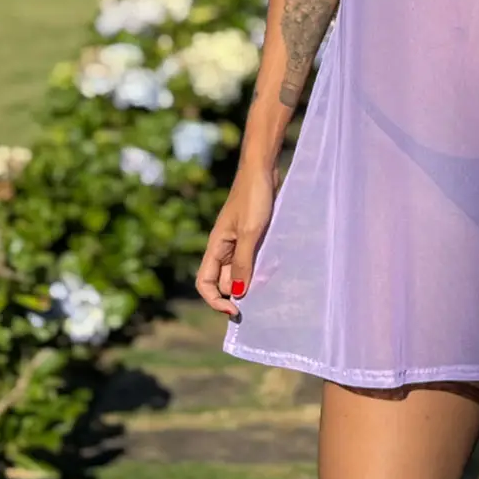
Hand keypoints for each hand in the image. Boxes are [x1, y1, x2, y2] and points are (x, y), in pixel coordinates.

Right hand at [195, 165, 276, 315]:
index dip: (215, 301)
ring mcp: (238, 240)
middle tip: (260, 300)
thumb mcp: (249, 232)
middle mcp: (224, 246)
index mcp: (215, 246)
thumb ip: (242, 263)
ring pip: (239, 270)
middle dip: (237, 292)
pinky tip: (273, 269)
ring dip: (250, 279)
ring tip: (268, 284)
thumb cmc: (254, 197)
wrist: (263, 169)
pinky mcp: (252, 233)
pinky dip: (259, 265)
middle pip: (223, 280)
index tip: (236, 310)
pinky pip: (251, 257)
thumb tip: (237, 295)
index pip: (204, 283)